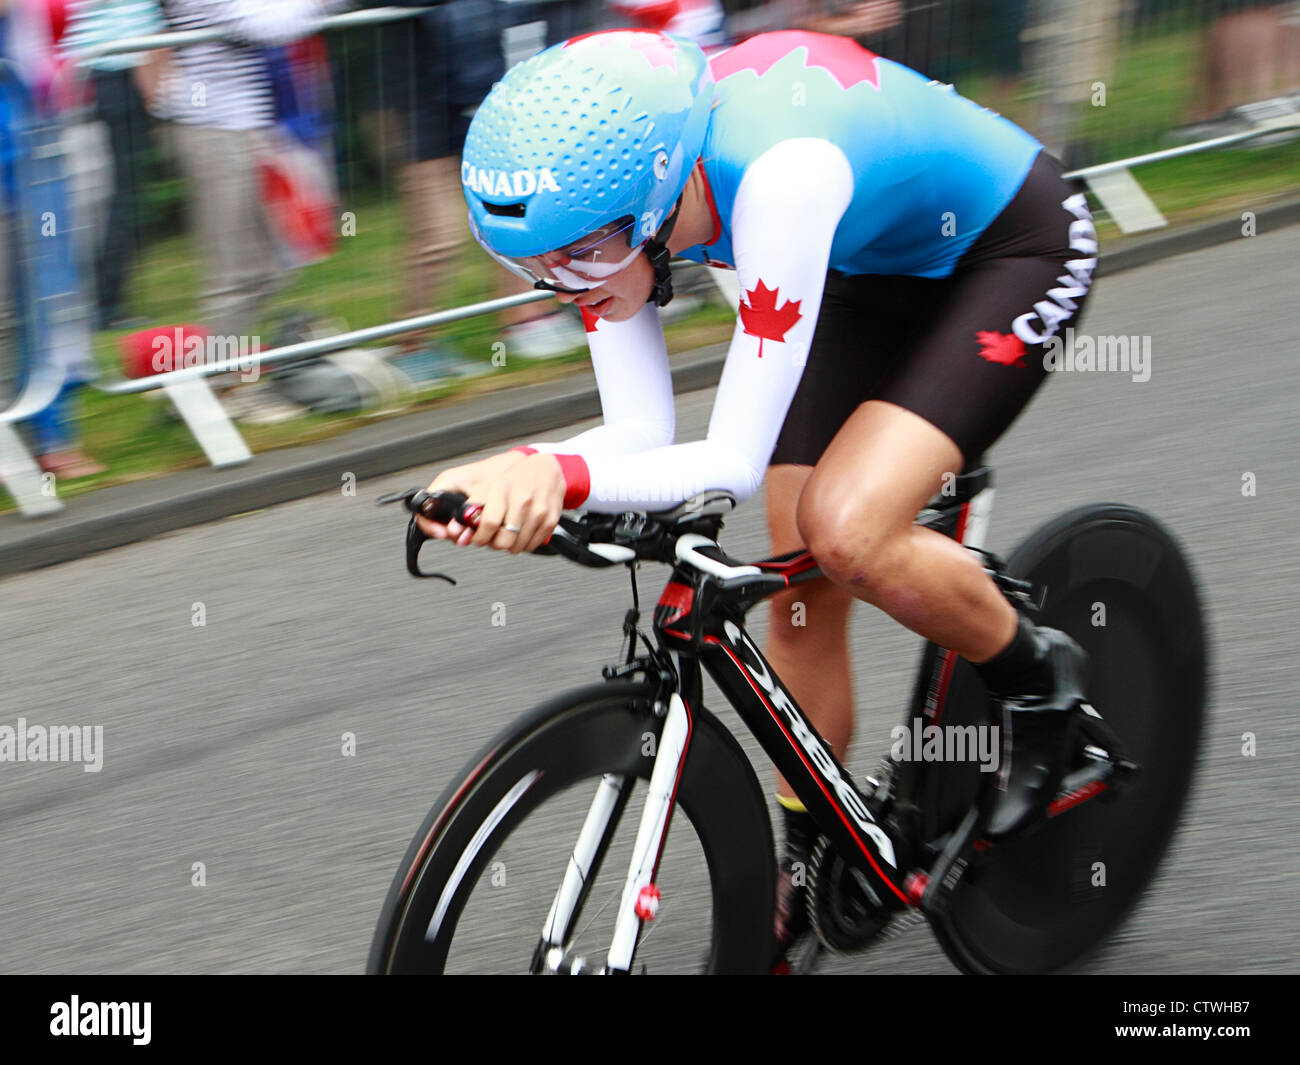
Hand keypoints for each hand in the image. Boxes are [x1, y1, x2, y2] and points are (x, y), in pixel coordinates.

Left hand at [416, 451, 565, 553]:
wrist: (548, 470)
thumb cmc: (518, 478)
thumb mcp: (492, 485)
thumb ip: (475, 507)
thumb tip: (459, 529)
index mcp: (503, 489)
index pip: (487, 524)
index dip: (479, 537)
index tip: (477, 537)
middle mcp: (522, 500)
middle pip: (503, 541)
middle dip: (493, 544)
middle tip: (492, 538)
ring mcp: (538, 511)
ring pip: (517, 547)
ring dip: (508, 545)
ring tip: (506, 532)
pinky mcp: (549, 521)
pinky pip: (531, 546)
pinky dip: (523, 544)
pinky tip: (520, 531)